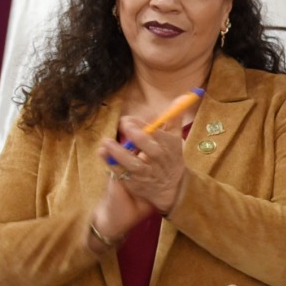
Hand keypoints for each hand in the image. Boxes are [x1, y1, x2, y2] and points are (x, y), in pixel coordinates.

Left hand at [97, 102, 189, 216]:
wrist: (170, 189)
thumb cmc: (170, 158)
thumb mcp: (175, 139)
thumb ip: (174, 119)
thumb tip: (182, 96)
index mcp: (170, 147)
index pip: (159, 135)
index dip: (144, 126)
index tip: (128, 119)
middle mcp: (160, 161)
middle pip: (151, 149)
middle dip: (137, 136)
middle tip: (123, 124)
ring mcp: (148, 173)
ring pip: (135, 164)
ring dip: (120, 153)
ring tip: (106, 142)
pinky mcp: (136, 183)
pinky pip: (123, 174)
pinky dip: (112, 164)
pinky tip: (103, 154)